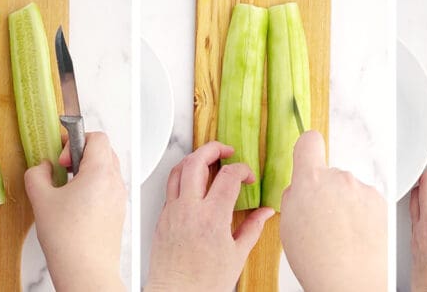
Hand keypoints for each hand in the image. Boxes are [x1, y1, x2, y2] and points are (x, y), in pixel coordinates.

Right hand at [25, 132, 125, 290]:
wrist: (86, 271)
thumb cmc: (69, 240)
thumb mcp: (41, 199)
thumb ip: (36, 174)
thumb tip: (41, 167)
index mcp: (100, 172)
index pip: (96, 137)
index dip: (74, 140)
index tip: (60, 157)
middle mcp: (115, 183)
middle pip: (103, 151)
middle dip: (80, 155)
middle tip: (61, 169)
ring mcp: (118, 199)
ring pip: (106, 171)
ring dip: (86, 171)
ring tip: (65, 189)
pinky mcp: (117, 213)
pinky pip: (107, 189)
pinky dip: (92, 188)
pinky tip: (73, 205)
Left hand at [145, 141, 274, 290]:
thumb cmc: (203, 283)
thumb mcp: (237, 256)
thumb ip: (252, 228)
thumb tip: (265, 212)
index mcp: (212, 218)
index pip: (228, 176)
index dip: (242, 169)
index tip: (247, 176)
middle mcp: (189, 210)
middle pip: (197, 161)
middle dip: (214, 148)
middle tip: (226, 150)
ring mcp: (172, 212)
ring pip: (178, 170)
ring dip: (194, 158)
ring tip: (208, 160)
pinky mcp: (162, 217)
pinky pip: (170, 187)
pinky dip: (183, 178)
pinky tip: (194, 184)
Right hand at [280, 131, 386, 290]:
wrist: (349, 281)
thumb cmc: (317, 260)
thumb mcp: (288, 224)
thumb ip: (294, 196)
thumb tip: (300, 187)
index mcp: (310, 180)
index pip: (309, 141)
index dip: (307, 148)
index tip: (307, 154)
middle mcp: (339, 178)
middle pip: (329, 172)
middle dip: (325, 189)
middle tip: (321, 219)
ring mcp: (362, 189)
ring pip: (348, 188)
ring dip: (344, 202)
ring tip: (340, 232)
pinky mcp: (380, 201)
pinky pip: (365, 199)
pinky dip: (361, 213)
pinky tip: (355, 234)